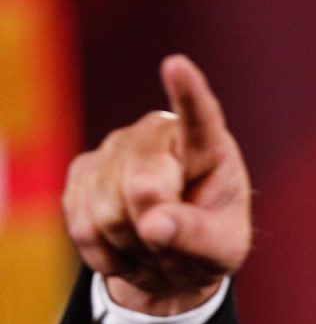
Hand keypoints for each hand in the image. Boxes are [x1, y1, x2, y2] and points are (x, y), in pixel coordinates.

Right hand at [62, 54, 250, 314]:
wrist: (172, 258)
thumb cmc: (210, 243)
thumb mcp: (224, 249)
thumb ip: (198, 237)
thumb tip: (154, 223)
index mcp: (206, 146)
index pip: (199, 117)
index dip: (187, 93)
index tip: (178, 65)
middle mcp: (155, 136)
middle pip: (142, 187)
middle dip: (156, 228)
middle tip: (176, 245)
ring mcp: (113, 151)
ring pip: (107, 212)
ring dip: (133, 245)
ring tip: (155, 246)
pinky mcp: (81, 174)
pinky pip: (84, 227)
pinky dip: (109, 254)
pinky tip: (128, 247)